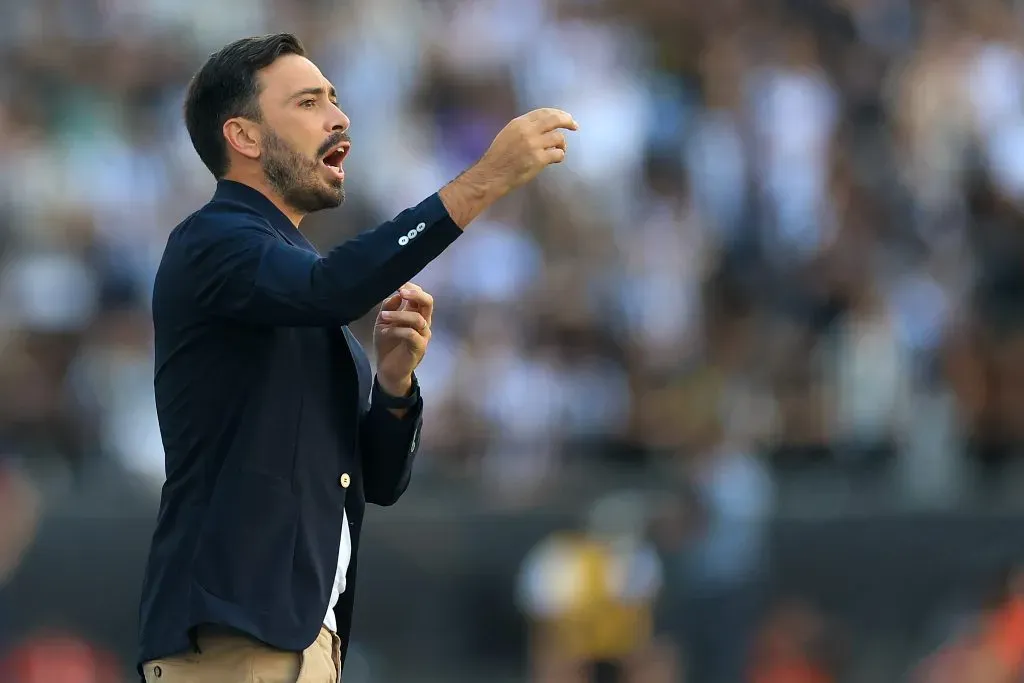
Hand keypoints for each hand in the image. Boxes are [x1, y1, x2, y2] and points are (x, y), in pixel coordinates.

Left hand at [373, 283, 432, 396]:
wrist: (388, 370)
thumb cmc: (387, 344)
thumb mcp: (383, 322)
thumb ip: (389, 307)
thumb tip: (396, 294)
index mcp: (416, 314)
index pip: (421, 296)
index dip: (412, 288)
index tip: (398, 285)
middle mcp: (423, 323)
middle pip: (428, 302)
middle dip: (415, 294)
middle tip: (401, 292)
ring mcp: (423, 335)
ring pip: (417, 319)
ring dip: (398, 315)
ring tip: (383, 317)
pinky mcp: (419, 348)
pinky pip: (411, 334)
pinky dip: (396, 331)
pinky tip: (385, 333)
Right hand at [437, 109, 576, 228]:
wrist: (492, 175)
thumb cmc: (499, 157)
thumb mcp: (508, 135)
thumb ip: (524, 128)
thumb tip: (543, 126)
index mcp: (519, 123)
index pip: (543, 112)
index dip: (557, 113)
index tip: (565, 117)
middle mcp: (527, 131)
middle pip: (555, 120)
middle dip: (567, 121)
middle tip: (574, 126)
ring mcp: (534, 145)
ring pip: (558, 138)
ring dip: (562, 144)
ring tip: (559, 150)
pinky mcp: (539, 160)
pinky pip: (558, 154)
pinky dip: (560, 156)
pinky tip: (556, 159)